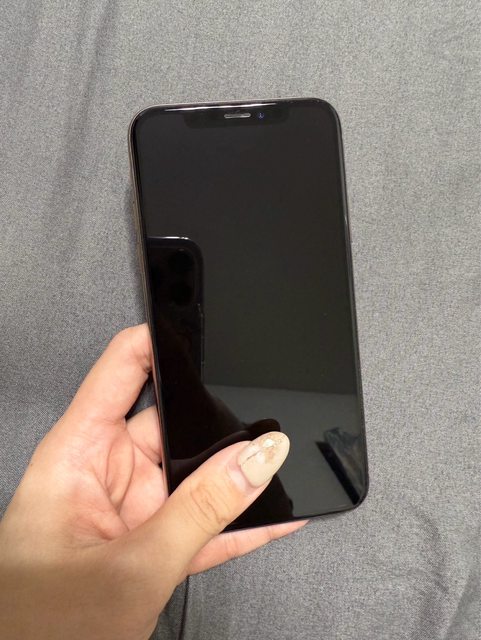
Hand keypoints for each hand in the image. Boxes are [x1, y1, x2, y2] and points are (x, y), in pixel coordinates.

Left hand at [0, 324, 305, 638]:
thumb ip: (202, 509)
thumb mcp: (134, 566)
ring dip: (232, 478)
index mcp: (77, 455)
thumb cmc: (42, 631)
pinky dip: (237, 521)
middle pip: (170, 423)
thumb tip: (256, 458)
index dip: (159, 339)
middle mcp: (103, 471)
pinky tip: (275, 513)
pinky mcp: (150, 540)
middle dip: (216, 425)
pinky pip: (202, 520)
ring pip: (193, 475)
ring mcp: (130, 506)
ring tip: (279, 469)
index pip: (122, 372)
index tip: (201, 321)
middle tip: (264, 426)